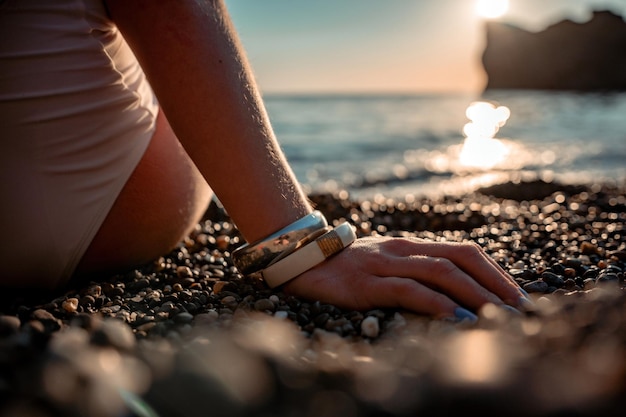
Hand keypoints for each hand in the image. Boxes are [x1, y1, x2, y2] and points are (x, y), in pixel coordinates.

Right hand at [283, 236, 528, 320]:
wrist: (301, 258)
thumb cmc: (346, 266)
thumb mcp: (385, 264)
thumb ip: (413, 272)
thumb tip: (450, 295)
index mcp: (412, 246)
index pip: (465, 253)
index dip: (497, 273)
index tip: (520, 297)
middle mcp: (404, 251)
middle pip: (462, 260)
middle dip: (497, 285)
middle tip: (523, 311)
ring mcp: (385, 265)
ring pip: (442, 273)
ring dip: (477, 296)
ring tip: (501, 318)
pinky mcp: (366, 283)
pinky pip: (409, 290)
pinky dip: (438, 305)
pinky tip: (457, 321)